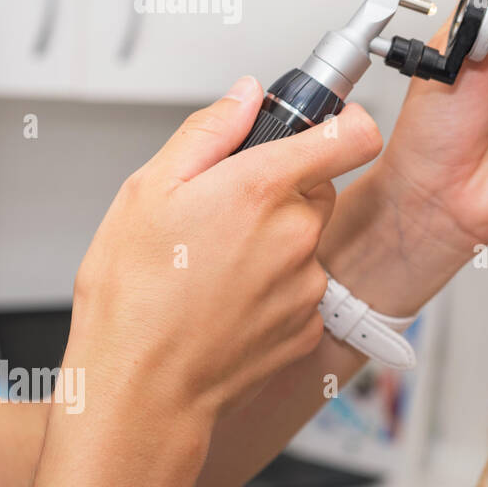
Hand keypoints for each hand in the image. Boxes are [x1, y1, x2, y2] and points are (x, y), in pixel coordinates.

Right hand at [68, 75, 382, 426]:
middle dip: (280, 191)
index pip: (353, 135)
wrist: (142, 392)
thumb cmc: (134, 298)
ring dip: (274, 243)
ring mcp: (308, 283)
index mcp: (262, 190)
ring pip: (306, 240)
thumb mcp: (147, 190)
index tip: (329, 125)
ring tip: (214, 268)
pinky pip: (301, 287)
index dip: (345, 122)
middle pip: (317, 189)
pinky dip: (274, 289)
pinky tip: (227, 302)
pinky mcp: (309, 324)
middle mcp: (298, 235)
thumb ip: (209, 131)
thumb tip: (246, 94)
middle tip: (224, 214)